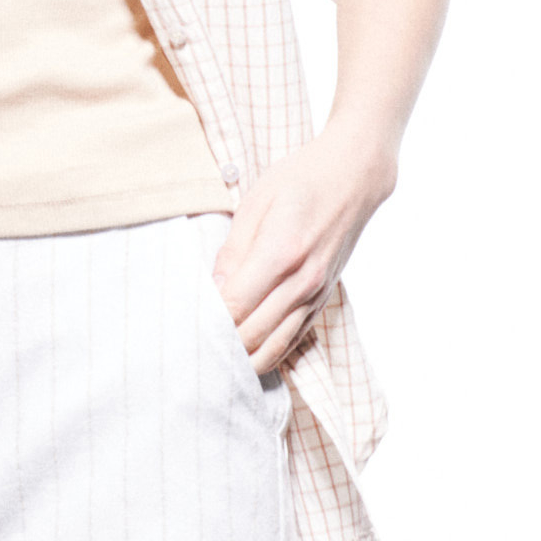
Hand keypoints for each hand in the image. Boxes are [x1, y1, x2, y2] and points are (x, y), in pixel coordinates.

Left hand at [213, 121, 398, 375]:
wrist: (353, 177)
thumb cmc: (300, 181)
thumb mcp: (256, 203)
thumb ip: (233, 251)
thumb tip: (214, 290)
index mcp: (282, 252)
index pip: (235, 305)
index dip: (208, 320)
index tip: (186, 322)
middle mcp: (302, 281)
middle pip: (252, 334)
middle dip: (219, 345)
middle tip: (189, 347)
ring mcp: (315, 295)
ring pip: (273, 348)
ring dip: (242, 360)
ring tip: (213, 363)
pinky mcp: (322, 301)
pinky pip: (291, 342)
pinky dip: (266, 355)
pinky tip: (244, 357)